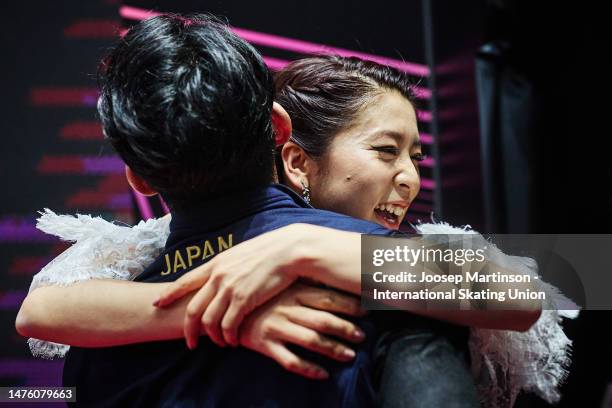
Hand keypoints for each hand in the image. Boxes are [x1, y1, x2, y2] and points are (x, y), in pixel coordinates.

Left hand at [155, 225, 308, 348]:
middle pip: (193, 308)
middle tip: (189, 343)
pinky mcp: (244, 300)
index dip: (170, 293)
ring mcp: (230, 288)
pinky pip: (228, 325)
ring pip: (209, 321)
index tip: (158, 303)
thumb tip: (224, 274)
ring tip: (220, 344)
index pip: (185, 280)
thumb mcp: (242, 253)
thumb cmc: (271, 251)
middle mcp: (218, 276)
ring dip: (212, 337)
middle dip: (188, 329)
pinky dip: (228, 337)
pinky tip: (233, 341)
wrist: (289, 250)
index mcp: (216, 263)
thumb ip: (229, 266)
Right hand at [239, 283, 365, 379]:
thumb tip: (333, 279)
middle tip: (362, 336)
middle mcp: (288, 309)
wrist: (226, 308)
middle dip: (346, 329)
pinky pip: (291, 361)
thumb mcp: (281, 284)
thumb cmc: (260, 295)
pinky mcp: (266, 345)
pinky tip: (324, 375)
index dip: (349, 305)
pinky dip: (309, 369)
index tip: (367, 311)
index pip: (328, 298)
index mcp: (294, 292)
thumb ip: (305, 283)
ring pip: (312, 340)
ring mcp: (277, 327)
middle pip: (324, 320)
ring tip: (350, 355)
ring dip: (334, 349)